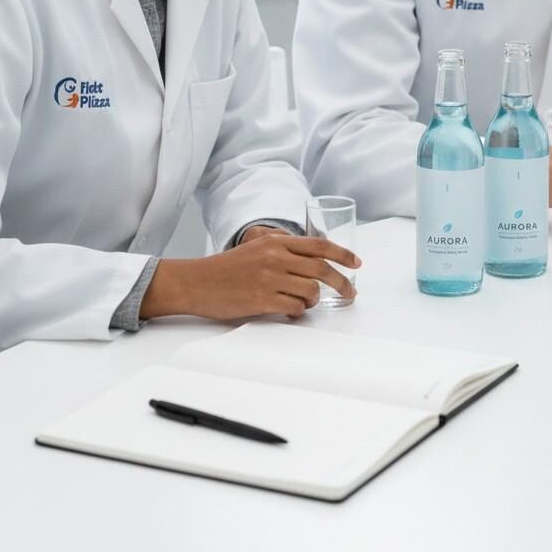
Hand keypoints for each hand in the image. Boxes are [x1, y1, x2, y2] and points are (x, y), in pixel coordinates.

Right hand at [140, 232, 360, 320]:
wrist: (195, 282)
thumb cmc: (226, 268)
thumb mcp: (256, 247)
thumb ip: (282, 248)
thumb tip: (313, 259)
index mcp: (275, 241)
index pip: (319, 245)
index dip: (343, 254)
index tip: (356, 264)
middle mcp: (275, 256)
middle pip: (321, 269)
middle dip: (342, 282)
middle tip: (350, 292)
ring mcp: (268, 278)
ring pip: (310, 290)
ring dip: (314, 300)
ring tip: (304, 302)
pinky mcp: (261, 300)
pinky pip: (294, 307)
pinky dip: (298, 310)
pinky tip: (290, 310)